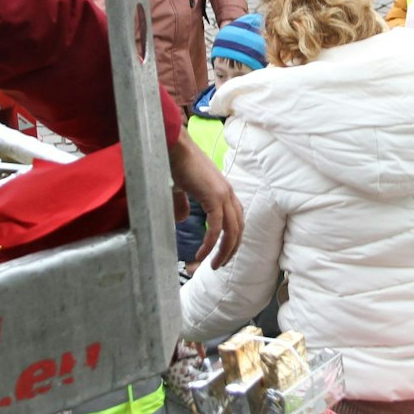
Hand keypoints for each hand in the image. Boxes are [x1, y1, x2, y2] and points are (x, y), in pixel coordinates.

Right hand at [170, 135, 243, 268]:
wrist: (174, 147)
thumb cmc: (176, 163)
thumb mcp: (181, 188)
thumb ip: (183, 203)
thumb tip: (181, 220)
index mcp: (224, 190)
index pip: (236, 220)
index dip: (232, 238)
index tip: (223, 252)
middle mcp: (229, 194)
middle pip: (238, 229)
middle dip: (230, 249)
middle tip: (219, 265)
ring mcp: (224, 195)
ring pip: (231, 232)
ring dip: (223, 251)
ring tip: (212, 265)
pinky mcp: (214, 198)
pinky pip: (216, 229)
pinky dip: (210, 244)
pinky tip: (201, 255)